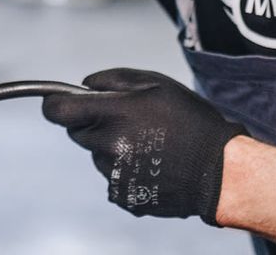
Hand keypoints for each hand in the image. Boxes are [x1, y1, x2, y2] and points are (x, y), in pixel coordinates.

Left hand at [41, 68, 246, 224]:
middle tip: (128, 121)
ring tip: (148, 145)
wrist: (219, 170)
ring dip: (112, 149)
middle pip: (78, 133)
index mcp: (114, 114)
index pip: (57, 111)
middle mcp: (109, 146)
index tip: (61, 102)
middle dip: (95, 125)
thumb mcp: (157, 84)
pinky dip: (125, 171)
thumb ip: (113, 80)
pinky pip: (112, 178)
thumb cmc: (191, 121)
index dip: (56, 104)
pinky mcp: (122, 195)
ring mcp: (114, 175)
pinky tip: (152, 165)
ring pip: (96, 156)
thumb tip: (84, 86)